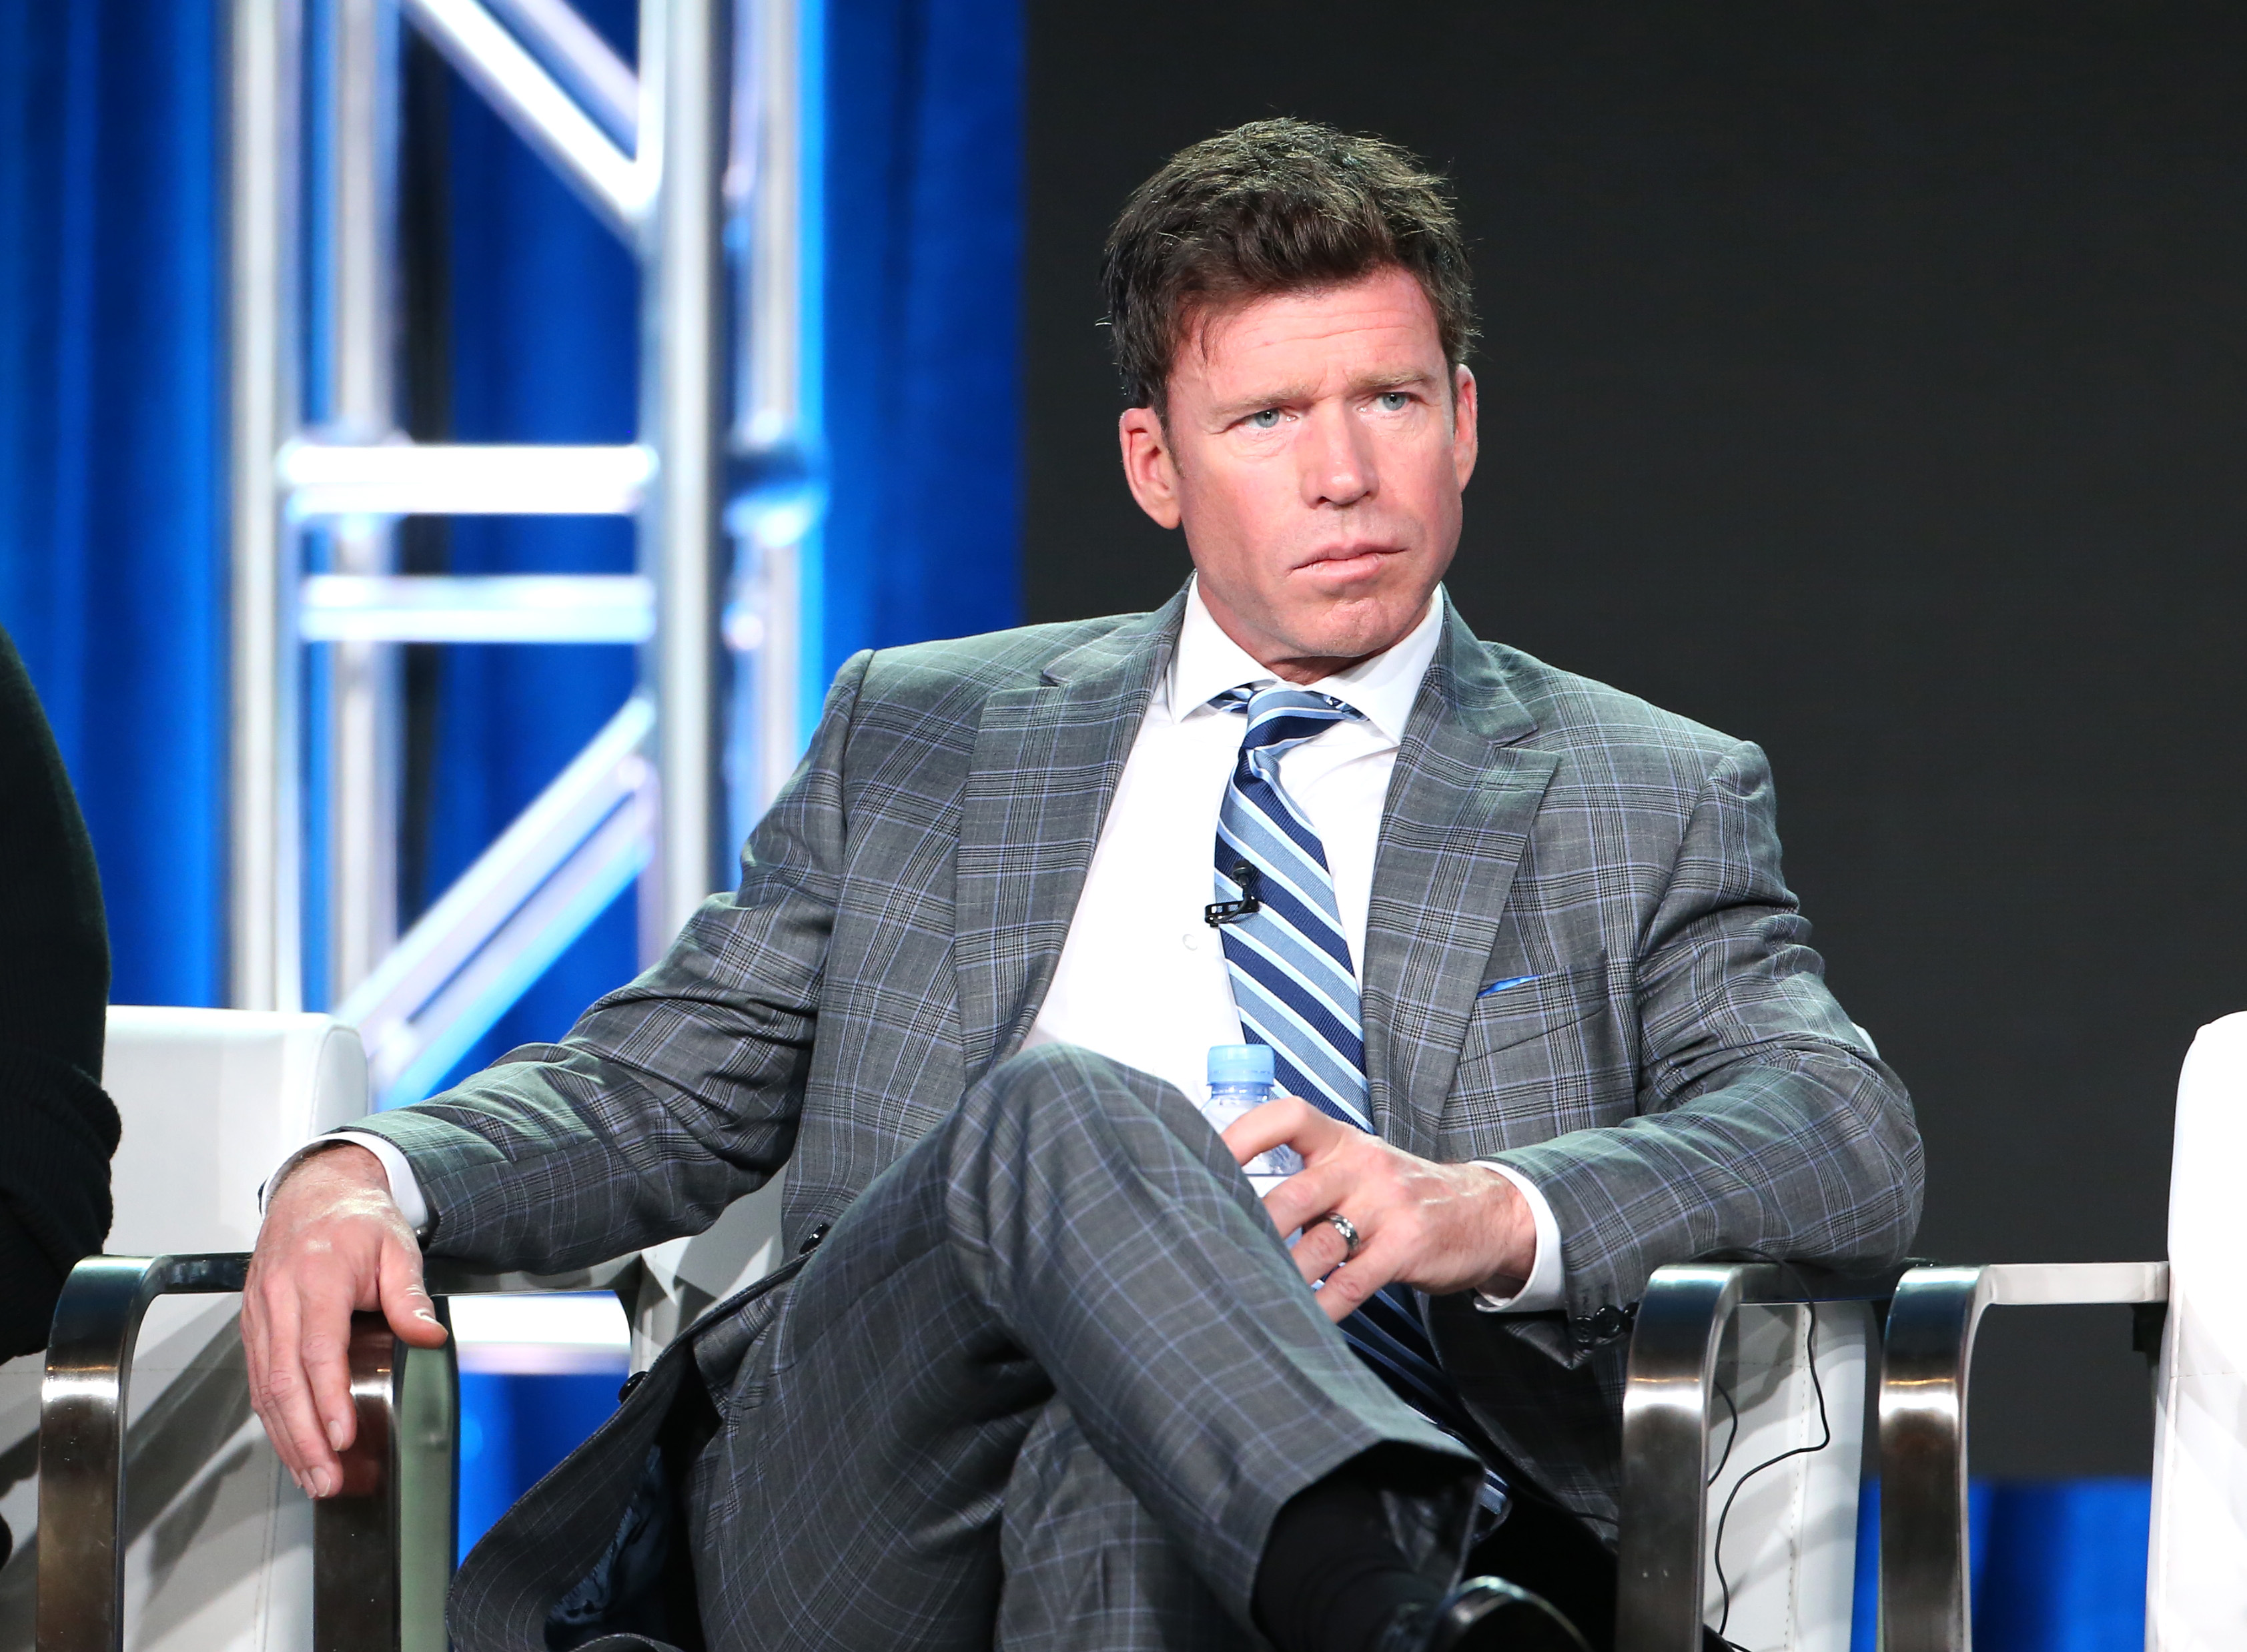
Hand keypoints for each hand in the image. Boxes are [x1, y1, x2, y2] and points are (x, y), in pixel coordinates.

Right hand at [242, 1143, 448, 1497]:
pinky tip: (291, 1444)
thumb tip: (429, 1337)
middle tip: (326, 1477)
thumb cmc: (358, 1220)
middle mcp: (279, 1297)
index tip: (342, 1435)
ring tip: (312, 1476)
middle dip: (303, 1436)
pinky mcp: (252, 1324)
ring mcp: (259, 1312)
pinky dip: (272, 1416)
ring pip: (264, 1386)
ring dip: (286, 1436)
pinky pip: (258, 1377)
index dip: (328, 1398)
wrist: (315, 1192)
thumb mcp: (398, 1247)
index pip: (318, 1350)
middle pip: (284, 1379)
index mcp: (316, 1276)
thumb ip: (409, 1296)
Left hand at [1221, 1096, 1535, 1322]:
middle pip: (1294, 1195)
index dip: (1243, 1134)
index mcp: (1343, 1140)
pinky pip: (1352, 1282)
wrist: (1486, 1211)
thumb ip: (1309, 1178)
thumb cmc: (1402, 1193)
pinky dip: (1321, 1306)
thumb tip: (1235, 1204)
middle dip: (1251, 1227)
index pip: (1289, 1117)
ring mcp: (1387, 1207)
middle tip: (1213, 1249)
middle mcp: (1363, 1166)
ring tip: (1246, 1291)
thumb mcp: (1360, 1166)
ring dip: (1280, 1275)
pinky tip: (1299, 1319)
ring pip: (1318, 1244)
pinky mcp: (1406, 1247)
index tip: (1203, 1159)